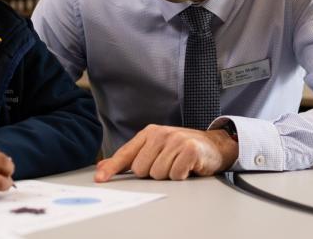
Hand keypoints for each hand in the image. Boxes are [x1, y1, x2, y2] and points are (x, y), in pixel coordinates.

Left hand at [94, 125, 237, 181]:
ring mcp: (175, 140)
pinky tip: (186, 168)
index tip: (100, 179)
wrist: (213, 145)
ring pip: (157, 174)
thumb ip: (130, 158)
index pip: (125, 153)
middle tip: (166, 165)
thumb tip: (103, 167)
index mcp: (148, 133)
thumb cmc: (181, 149)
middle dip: (152, 173)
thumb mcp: (154, 149)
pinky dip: (180, 176)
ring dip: (168, 175)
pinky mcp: (189, 150)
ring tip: (177, 165)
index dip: (112, 168)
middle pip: (141, 169)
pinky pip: (175, 174)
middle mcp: (160, 134)